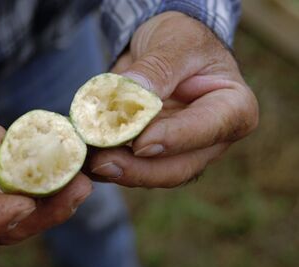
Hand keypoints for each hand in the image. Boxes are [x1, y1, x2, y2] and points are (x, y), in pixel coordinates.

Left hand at [89, 11, 258, 187]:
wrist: (162, 50)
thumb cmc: (180, 41)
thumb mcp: (175, 42)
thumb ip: (158, 69)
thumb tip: (131, 94)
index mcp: (233, 109)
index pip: (207, 130)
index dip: (174, 139)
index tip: (140, 143)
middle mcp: (210, 141)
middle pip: (176, 168)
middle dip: (136, 170)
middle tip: (101, 162)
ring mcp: (179, 154)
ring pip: (148, 176)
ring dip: (115, 171)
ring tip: (85, 159)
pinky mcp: (150, 159)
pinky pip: (126, 169)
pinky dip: (104, 165)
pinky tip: (82, 157)